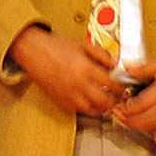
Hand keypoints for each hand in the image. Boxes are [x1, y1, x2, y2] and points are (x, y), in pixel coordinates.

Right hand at [9, 26, 127, 116]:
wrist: (34, 52)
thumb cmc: (56, 46)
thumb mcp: (82, 44)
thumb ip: (101, 54)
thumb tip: (115, 64)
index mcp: (86, 68)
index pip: (111, 84)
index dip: (120, 88)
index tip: (122, 87)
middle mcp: (78, 84)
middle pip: (104, 101)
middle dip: (114, 101)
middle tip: (117, 98)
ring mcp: (69, 94)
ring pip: (92, 110)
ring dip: (103, 108)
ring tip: (107, 102)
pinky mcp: (61, 100)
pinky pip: (79, 110)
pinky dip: (88, 109)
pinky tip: (92, 102)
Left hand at [110, 54, 155, 134]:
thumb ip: (142, 68)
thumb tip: (126, 68)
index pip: (140, 105)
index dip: (125, 108)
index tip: (116, 105)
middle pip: (143, 120)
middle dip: (126, 120)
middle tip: (116, 114)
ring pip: (149, 128)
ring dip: (134, 125)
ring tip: (123, 119)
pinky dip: (144, 128)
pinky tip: (137, 123)